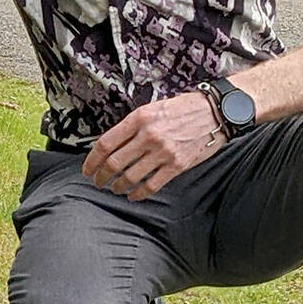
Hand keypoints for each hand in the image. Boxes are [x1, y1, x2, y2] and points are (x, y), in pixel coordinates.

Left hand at [83, 91, 224, 199]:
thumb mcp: (152, 108)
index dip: (92, 160)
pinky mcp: (177, 166)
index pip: (106, 143)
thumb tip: (111, 145)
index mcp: (139, 118)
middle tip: (97, 181)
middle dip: (101, 176)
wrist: (215, 111)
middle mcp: (149, 136)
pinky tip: (133, 195)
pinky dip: (138, 194)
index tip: (87, 169)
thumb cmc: (182, 108)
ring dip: (118, 186)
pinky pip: (152, 186)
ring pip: (130, 177)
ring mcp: (163, 152)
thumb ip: (132, 125)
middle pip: (114, 163)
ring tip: (114, 188)